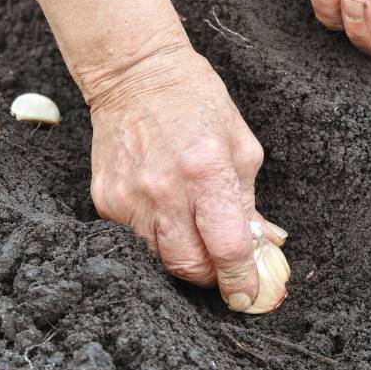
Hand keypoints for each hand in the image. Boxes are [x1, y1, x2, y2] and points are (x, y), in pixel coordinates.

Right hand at [85, 43, 286, 311]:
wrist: (134, 75)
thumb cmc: (195, 102)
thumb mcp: (240, 146)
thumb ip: (250, 202)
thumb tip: (265, 246)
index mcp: (206, 172)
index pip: (227, 247)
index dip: (241, 279)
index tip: (247, 294)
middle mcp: (164, 191)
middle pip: (188, 266)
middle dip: (211, 276)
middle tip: (223, 269)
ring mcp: (128, 198)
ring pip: (159, 259)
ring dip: (183, 257)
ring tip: (194, 235)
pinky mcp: (105, 201)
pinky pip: (134, 241)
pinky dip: (155, 238)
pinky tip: (165, 213)